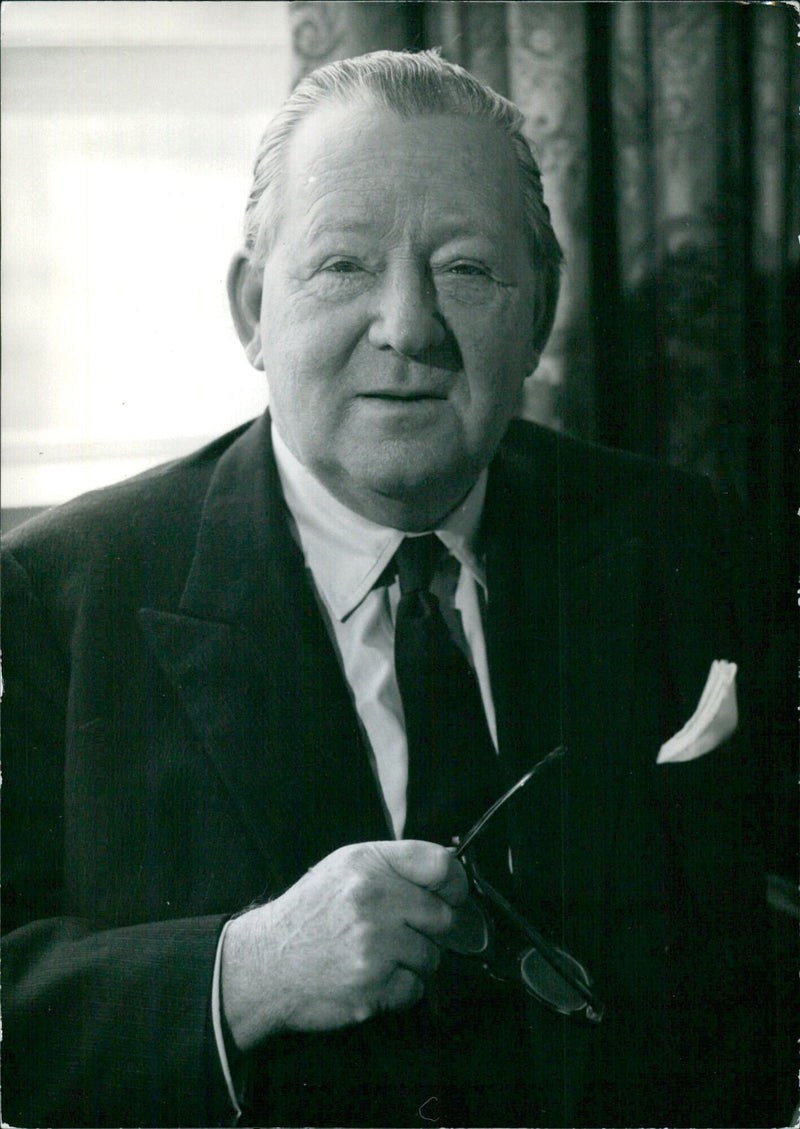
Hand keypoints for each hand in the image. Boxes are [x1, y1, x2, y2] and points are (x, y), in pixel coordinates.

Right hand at [220, 840, 470, 1052]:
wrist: (265, 964)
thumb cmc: (310, 914)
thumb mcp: (345, 868)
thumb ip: (395, 866)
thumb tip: (450, 875)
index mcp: (368, 863)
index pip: (441, 866)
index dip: (456, 884)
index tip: (454, 896)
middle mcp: (372, 899)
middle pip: (444, 916)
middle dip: (434, 929)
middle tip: (409, 932)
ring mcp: (372, 945)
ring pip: (432, 956)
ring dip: (415, 960)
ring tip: (380, 955)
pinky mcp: (371, 986)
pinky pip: (415, 988)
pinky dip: (400, 988)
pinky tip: (372, 977)